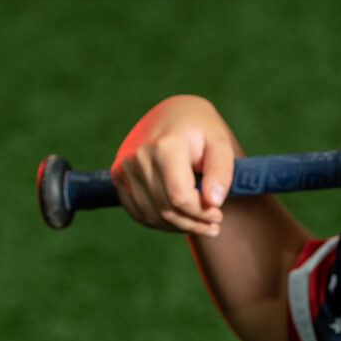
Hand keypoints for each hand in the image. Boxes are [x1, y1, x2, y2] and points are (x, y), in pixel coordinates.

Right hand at [111, 95, 238, 235]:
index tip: (218, 215)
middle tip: (214, 226)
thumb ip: (221, 171)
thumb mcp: (220, 142)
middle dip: (193, 223)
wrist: (173, 114)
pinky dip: (159, 222)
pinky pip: (137, 211)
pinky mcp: (118, 174)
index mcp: (165, 146)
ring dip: (178, 226)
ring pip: (151, 215)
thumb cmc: (200, 129)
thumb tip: (213, 202)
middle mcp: (139, 156)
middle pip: (165, 209)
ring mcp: (125, 166)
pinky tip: (180, 220)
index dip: (201, 213)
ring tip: (201, 225)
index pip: (180, 197)